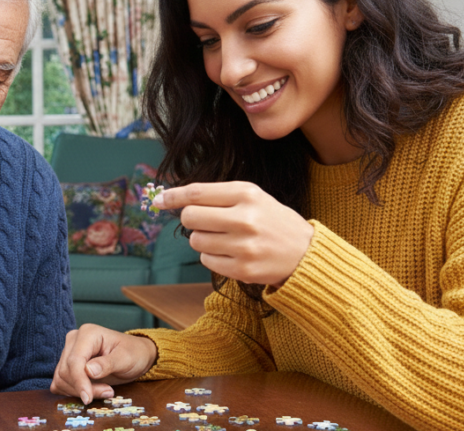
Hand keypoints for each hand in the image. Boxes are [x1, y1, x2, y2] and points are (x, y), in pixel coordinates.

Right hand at [50, 324, 158, 403]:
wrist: (135, 355)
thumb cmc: (133, 353)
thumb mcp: (126, 358)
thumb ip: (107, 364)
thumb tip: (88, 371)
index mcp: (88, 333)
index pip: (75, 361)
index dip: (79, 381)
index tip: (88, 398)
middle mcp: (74, 340)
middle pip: (66, 371)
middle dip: (83, 387)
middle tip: (108, 392)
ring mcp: (68, 352)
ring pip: (61, 378)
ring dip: (79, 391)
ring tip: (104, 390)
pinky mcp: (66, 365)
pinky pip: (60, 382)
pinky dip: (72, 391)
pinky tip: (90, 391)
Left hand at [154, 181, 313, 286]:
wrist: (305, 253)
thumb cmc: (271, 221)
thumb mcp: (252, 197)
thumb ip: (215, 195)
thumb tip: (169, 198)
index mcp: (246, 194)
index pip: (196, 193)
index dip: (172, 196)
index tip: (158, 200)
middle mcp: (244, 219)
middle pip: (190, 217)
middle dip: (192, 220)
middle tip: (208, 222)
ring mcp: (243, 246)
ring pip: (195, 241)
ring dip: (204, 239)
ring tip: (227, 238)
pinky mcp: (242, 269)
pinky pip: (206, 261)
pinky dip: (212, 257)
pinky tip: (232, 253)